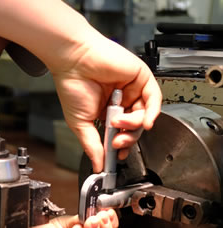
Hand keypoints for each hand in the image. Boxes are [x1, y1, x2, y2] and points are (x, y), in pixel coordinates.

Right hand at [47, 32, 160, 172]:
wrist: (74, 62)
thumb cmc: (72, 87)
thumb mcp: (80, 124)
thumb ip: (92, 145)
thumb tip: (97, 165)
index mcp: (107, 112)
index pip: (122, 133)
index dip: (122, 145)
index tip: (118, 155)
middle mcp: (121, 101)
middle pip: (136, 127)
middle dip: (128, 138)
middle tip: (117, 143)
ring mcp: (132, 89)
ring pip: (145, 114)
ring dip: (134, 125)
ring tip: (118, 123)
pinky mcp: (141, 77)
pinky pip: (154, 98)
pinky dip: (152, 112)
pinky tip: (146, 122)